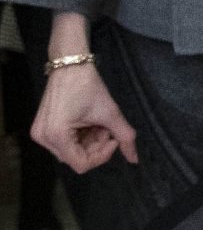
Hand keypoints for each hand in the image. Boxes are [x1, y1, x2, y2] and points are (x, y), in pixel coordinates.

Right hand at [33, 60, 136, 174]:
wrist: (70, 65)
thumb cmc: (87, 85)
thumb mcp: (110, 112)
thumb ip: (125, 137)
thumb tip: (134, 159)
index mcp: (56, 136)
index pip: (81, 164)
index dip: (102, 156)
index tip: (113, 139)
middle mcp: (44, 139)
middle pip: (76, 158)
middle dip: (97, 146)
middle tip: (107, 128)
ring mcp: (41, 134)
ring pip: (72, 151)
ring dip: (90, 141)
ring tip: (99, 123)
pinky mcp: (43, 128)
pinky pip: (65, 142)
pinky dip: (81, 136)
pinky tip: (90, 122)